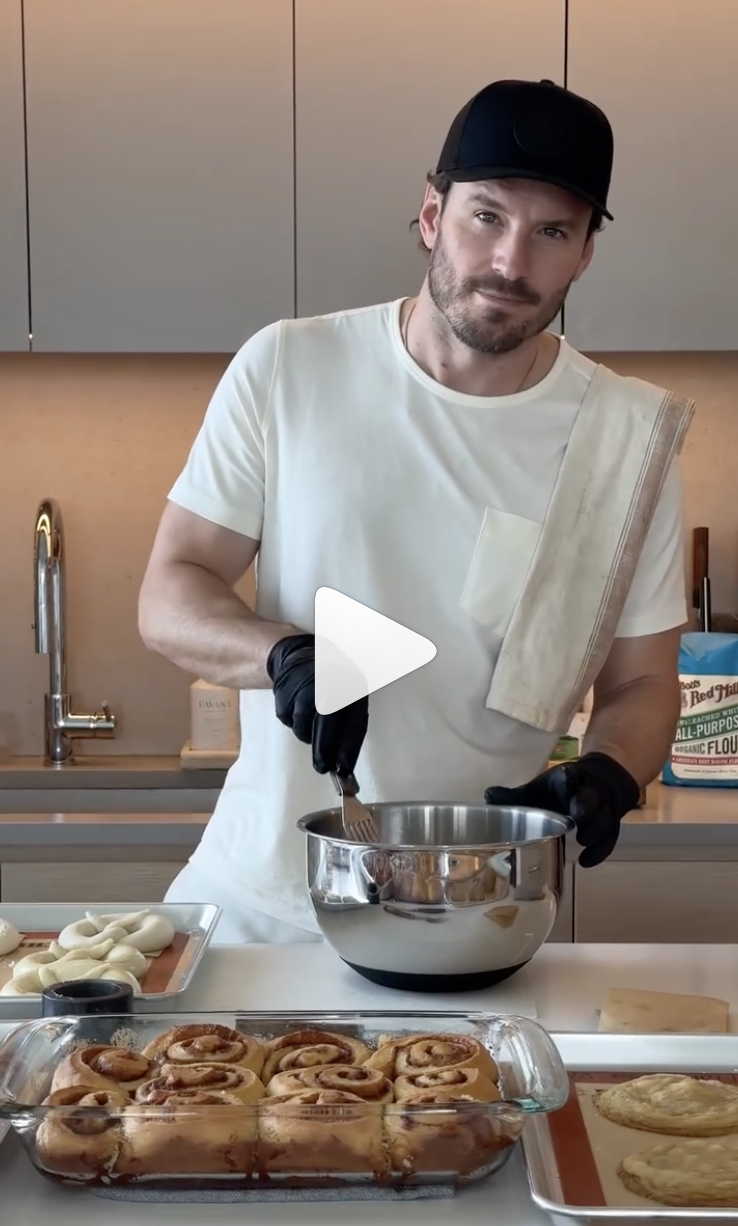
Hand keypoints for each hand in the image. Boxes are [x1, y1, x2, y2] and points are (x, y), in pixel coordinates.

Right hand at [266, 633, 367, 774]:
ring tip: (308, 720)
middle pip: (325, 723)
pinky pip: (286, 718)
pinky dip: (290, 720)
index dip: (349, 748)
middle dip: (323, 749)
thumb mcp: (348, 697)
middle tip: (322, 767)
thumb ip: (349, 725)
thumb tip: (344, 761)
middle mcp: (328, 681)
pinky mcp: (283, 687)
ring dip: (305, 732)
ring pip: (302, 725)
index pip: (353, 720)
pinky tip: (295, 707)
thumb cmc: (329, 682)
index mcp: (349, 684)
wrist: (298, 654)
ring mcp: (304, 683)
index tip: (345, 769)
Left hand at [483, 752, 639, 867]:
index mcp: (568, 779)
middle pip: (593, 799)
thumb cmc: (561, 791)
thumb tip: (488, 796)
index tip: (567, 778)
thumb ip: (515, 797)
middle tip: (578, 819)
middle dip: (587, 806)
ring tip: (581, 842)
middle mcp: (590, 792)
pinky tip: (586, 861)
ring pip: (606, 819)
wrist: (599, 782)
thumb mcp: (539, 790)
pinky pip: (610, 839)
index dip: (570, 779)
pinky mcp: (611, 825)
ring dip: (595, 831)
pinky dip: (599, 851)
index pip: (571, 777)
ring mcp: (604, 809)